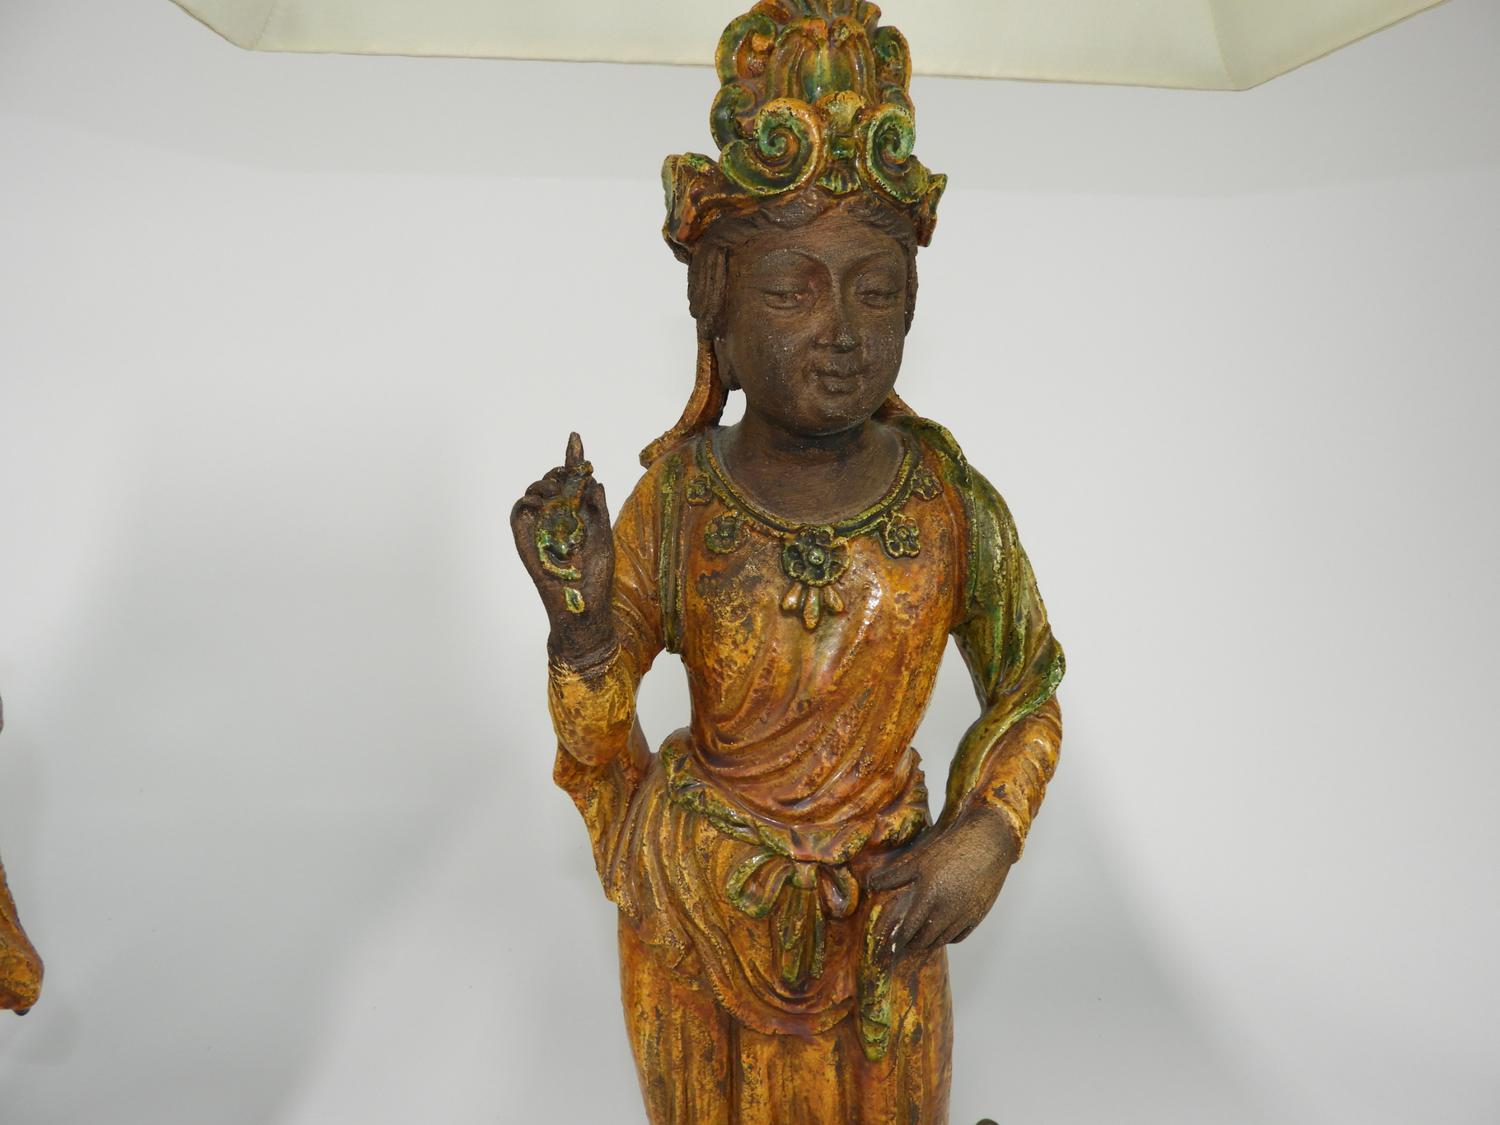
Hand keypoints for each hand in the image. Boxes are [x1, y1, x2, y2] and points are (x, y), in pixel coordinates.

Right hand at [510, 433, 615, 663]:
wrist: (583, 605)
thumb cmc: (596, 576)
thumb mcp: (604, 536)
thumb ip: (597, 509)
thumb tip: (595, 482)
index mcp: (577, 515)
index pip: (573, 482)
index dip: (573, 459)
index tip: (575, 437)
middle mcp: (557, 518)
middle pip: (552, 481)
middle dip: (559, 471)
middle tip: (569, 474)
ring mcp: (540, 527)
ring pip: (534, 491)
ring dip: (544, 483)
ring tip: (557, 492)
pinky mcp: (524, 539)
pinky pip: (518, 511)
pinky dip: (527, 500)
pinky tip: (542, 502)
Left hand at [866, 804, 1018, 957]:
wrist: (987, 844)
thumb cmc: (951, 849)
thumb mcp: (920, 860)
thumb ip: (894, 875)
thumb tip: (871, 883)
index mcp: (930, 898)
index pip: (909, 929)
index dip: (898, 940)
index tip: (890, 945)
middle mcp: (947, 911)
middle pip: (925, 939)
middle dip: (912, 944)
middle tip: (903, 944)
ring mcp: (965, 915)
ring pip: (942, 940)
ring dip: (928, 943)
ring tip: (919, 941)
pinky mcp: (978, 915)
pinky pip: (959, 936)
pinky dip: (947, 938)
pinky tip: (940, 933)